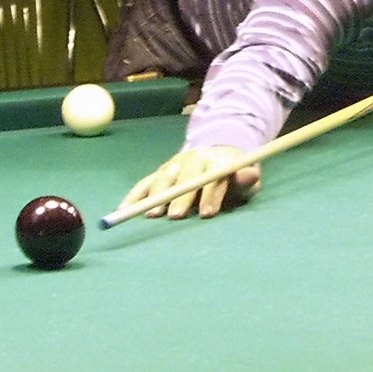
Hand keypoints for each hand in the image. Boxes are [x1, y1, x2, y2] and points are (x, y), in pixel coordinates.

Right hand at [119, 146, 261, 220]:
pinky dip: (134, 196)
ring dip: (156, 196)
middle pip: (185, 178)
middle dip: (180, 197)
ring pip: (163, 178)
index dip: (210, 195)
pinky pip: (144, 184)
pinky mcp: (159, 173)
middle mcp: (192, 160)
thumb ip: (245, 179)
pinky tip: (124, 209)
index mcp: (215, 161)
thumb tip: (248, 174)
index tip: (207, 213)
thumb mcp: (245, 179)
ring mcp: (173, 165)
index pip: (212, 177)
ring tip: (151, 215)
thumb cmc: (231, 176)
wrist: (217, 155)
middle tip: (176, 216)